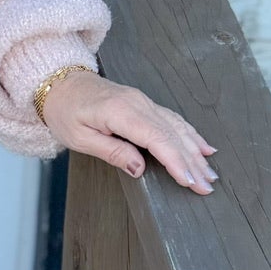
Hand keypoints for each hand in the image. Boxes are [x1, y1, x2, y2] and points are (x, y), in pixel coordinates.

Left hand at [38, 70, 216, 194]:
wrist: (60, 83)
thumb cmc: (65, 111)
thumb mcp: (79, 138)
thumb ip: (112, 152)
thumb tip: (139, 168)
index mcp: (120, 111)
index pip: (157, 138)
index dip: (175, 161)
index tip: (189, 180)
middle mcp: (137, 103)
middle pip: (172, 135)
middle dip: (192, 162)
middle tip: (206, 186)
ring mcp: (143, 101)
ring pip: (177, 127)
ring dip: (196, 151)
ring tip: (210, 173)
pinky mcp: (144, 104)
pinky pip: (173, 120)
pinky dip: (190, 135)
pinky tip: (203, 147)